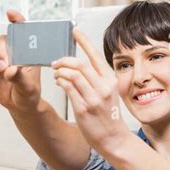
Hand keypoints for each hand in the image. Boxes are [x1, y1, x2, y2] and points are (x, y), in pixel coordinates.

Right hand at [0, 10, 41, 113]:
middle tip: (2, 67)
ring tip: (0, 74)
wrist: (19, 103)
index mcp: (29, 51)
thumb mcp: (28, 87)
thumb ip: (19, 78)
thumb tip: (10, 70)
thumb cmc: (29, 93)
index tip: (10, 14)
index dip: (17, 19)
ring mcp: (2, 53)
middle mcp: (15, 48)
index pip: (24, 30)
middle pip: (1, 39)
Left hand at [51, 28, 128, 152]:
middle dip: (64, 60)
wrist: (114, 138)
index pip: (95, 56)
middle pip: (80, 64)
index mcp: (110, 80)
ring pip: (72, 75)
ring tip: (56, 73)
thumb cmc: (108, 115)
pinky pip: (68, 89)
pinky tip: (59, 82)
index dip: (84, 41)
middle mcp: (103, 87)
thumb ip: (97, 79)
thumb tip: (77, 64)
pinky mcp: (83, 109)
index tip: (75, 31)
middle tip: (56, 61)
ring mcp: (94, 99)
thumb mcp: (109, 93)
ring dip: (60, 71)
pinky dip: (61, 82)